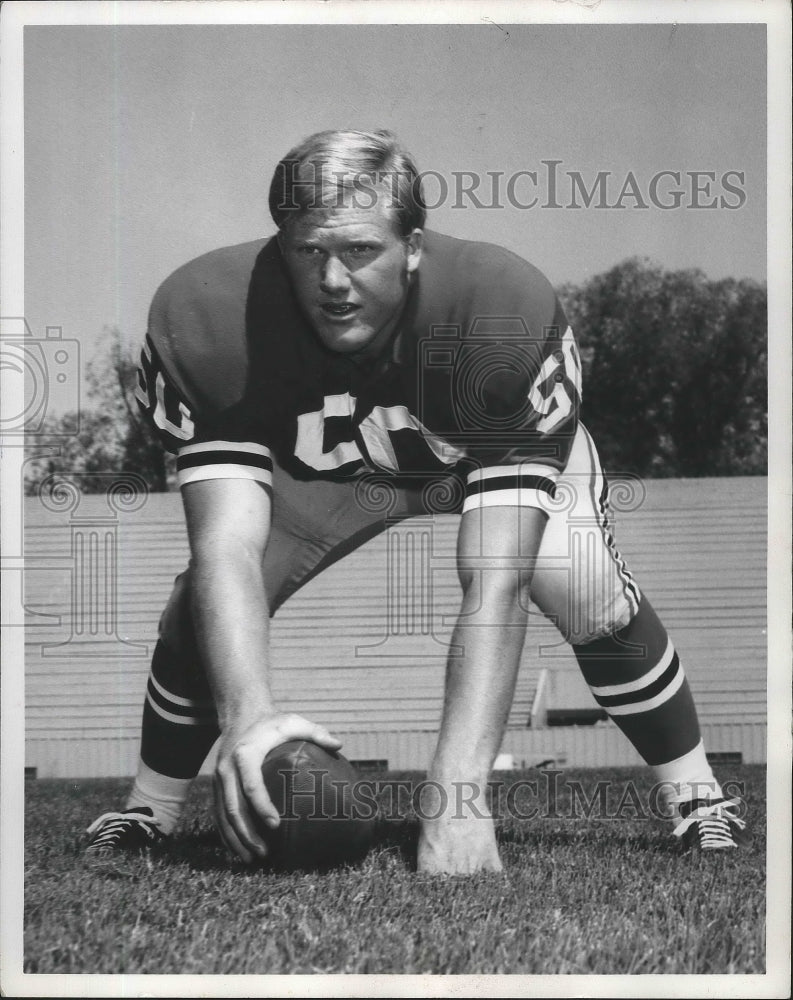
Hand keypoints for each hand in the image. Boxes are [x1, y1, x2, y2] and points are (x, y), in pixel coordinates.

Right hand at [213, 712, 341, 863]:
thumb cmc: (272, 723)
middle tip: (264, 852)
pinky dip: (227, 834)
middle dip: (247, 833)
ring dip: (235, 839)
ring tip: (253, 859)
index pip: (251, 785)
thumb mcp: (293, 721)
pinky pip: (219, 814)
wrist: (241, 715)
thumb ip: (315, 732)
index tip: (275, 824)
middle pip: (233, 807)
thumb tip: (339, 744)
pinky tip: (240, 849)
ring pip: (223, 815)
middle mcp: (226, 769)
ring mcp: (218, 779)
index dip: (261, 806)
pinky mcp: (216, 786)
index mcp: (245, 754)